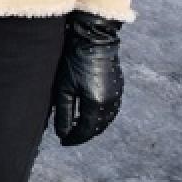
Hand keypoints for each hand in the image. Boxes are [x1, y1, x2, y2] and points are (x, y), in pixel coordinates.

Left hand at [53, 11, 124, 145]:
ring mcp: (117, 95)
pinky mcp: (119, 87)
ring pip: (107, 120)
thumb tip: (62, 132)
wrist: (94, 39)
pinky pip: (111, 109)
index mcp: (96, 104)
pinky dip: (101, 116)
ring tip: (78, 126)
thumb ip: (63, 112)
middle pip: (98, 127)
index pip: (85, 130)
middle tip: (70, 136)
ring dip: (94, 126)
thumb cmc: (75, 60)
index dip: (74, 138)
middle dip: (84, 134)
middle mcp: (111, 103)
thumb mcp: (64, 87)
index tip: (64, 142)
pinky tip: (91, 113)